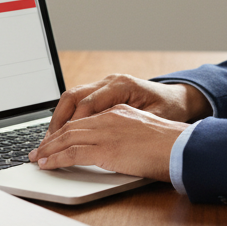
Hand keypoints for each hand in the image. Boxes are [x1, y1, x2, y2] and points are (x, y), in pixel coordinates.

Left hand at [29, 104, 184, 180]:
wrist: (182, 147)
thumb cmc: (170, 145)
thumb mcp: (145, 131)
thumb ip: (127, 134)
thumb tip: (117, 148)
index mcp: (118, 111)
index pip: (83, 118)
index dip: (65, 129)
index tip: (54, 140)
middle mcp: (109, 117)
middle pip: (70, 126)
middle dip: (51, 139)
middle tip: (38, 150)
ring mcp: (107, 131)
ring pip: (67, 137)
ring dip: (49, 149)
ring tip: (37, 159)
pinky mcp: (106, 148)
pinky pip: (73, 153)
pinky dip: (56, 159)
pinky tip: (48, 165)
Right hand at [45, 74, 211, 133]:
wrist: (179, 98)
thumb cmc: (169, 110)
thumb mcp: (153, 120)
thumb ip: (128, 127)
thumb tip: (104, 140)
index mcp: (120, 85)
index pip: (86, 104)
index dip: (71, 126)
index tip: (60, 144)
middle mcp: (110, 81)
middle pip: (73, 97)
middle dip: (58, 121)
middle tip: (47, 144)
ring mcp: (105, 83)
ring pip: (72, 97)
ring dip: (59, 118)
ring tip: (50, 140)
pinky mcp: (104, 91)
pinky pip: (79, 100)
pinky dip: (68, 115)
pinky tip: (63, 132)